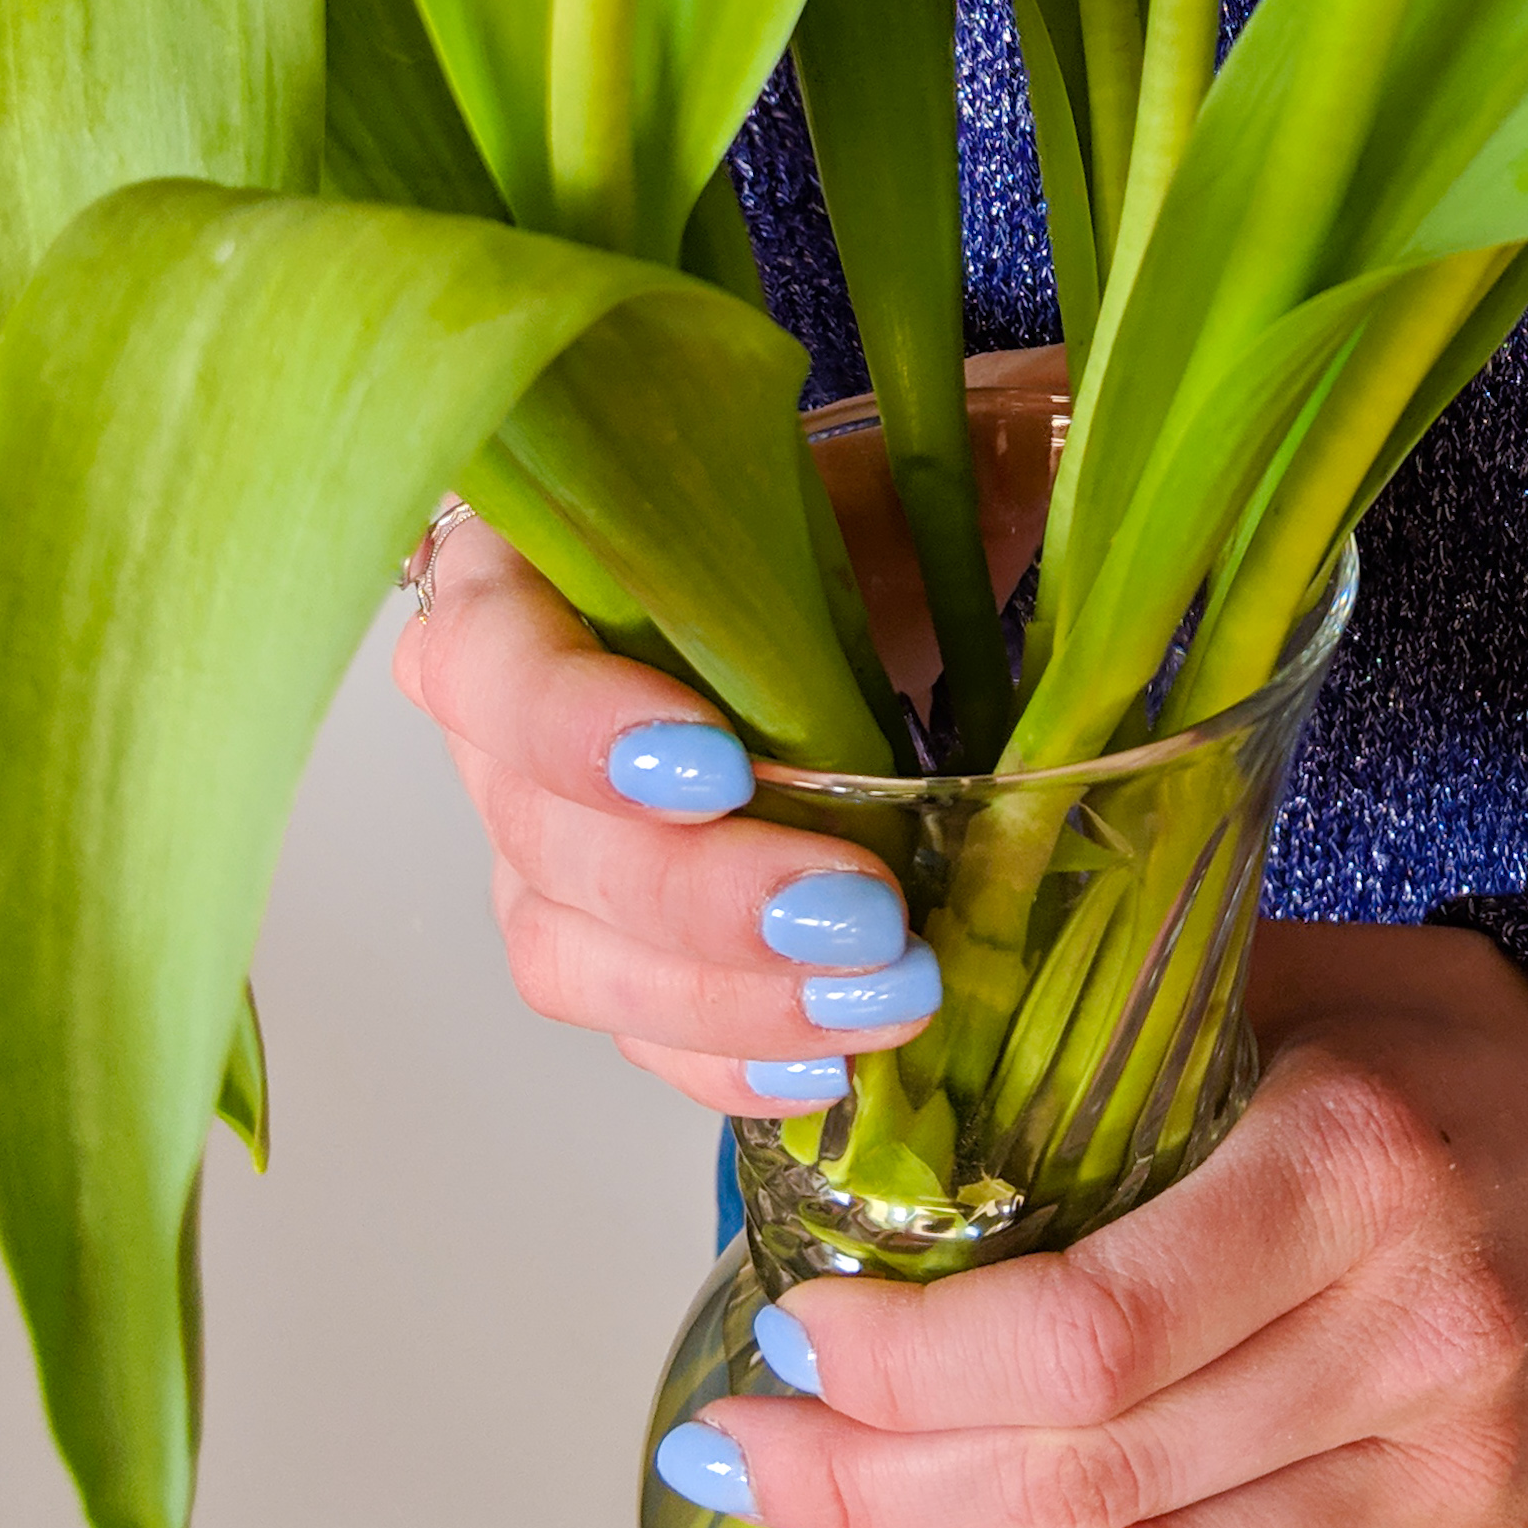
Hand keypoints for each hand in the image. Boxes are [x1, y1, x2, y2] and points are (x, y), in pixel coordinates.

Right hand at [393, 512, 945, 1111]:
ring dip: (729, 997)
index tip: (717, 766)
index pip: (490, 663)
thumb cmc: (840, 522)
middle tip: (858, 910)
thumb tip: (1038, 466)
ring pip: (574, 956)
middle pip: (543, 839)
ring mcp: (539, 852)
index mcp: (524, 579)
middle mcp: (501, 729)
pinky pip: (634, 1031)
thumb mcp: (878, 467)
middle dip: (703, 894)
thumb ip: (928, 469)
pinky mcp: (605, 951)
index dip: (580, 727)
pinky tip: (827, 1061)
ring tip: (882, 996)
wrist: (854, 596)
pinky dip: (728, 1058)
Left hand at [661, 919, 1527, 1527]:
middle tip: (740, 1472)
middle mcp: (1412, 1337)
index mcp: (1352, 1167)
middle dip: (881, 1495)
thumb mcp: (1276, 979)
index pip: (1094, 1326)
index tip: (795, 1335)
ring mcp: (1450, 1478)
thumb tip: (861, 1102)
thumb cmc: (1431, 1044)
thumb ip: (1098, 1042)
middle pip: (1099, 1480)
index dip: (917, 1362)